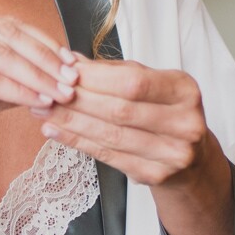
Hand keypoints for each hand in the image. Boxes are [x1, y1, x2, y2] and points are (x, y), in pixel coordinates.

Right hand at [0, 8, 76, 173]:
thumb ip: (11, 77)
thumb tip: (56, 74)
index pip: (4, 25)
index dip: (41, 43)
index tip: (69, 63)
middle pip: (6, 35)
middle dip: (44, 59)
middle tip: (72, 78)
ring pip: (1, 55)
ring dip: (37, 75)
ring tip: (62, 92)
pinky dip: (18, 90)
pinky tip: (39, 101)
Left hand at [35, 49, 225, 190]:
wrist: (191, 158)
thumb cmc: (163, 112)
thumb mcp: (149, 84)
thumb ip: (112, 72)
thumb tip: (68, 60)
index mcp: (184, 91)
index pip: (133, 82)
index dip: (94, 78)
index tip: (63, 71)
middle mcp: (185, 123)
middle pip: (119, 110)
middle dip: (77, 100)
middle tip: (45, 92)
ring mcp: (172, 153)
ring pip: (111, 135)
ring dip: (71, 122)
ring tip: (43, 111)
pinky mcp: (155, 175)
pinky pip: (108, 156)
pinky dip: (77, 142)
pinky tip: (56, 131)